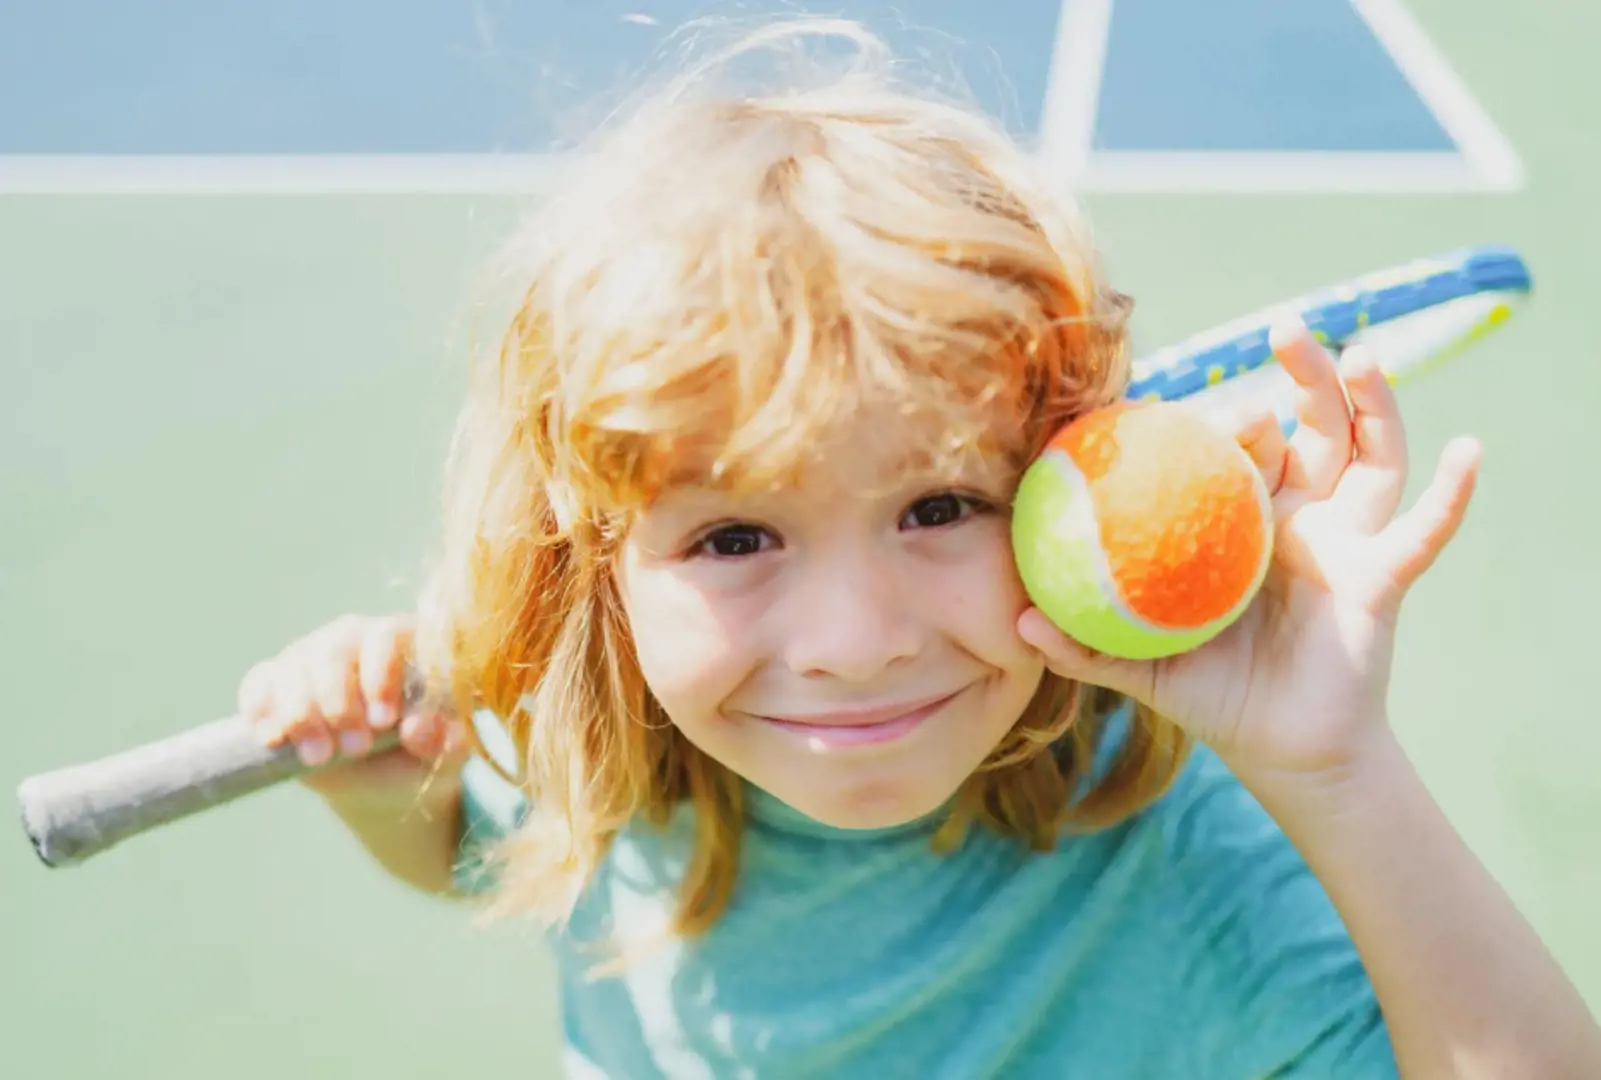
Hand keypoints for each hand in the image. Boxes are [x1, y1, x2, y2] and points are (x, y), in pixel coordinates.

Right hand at [237, 614, 464, 801]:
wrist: (378, 783)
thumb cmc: (418, 756)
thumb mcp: (443, 757)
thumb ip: (444, 741)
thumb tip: (418, 726)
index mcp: (405, 643)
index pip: (388, 635)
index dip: (382, 676)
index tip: (383, 722)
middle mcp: (354, 639)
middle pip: (334, 650)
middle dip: (340, 703)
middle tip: (355, 749)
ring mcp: (310, 656)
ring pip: (294, 668)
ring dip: (302, 714)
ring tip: (319, 758)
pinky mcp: (274, 681)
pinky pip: (259, 684)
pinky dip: (262, 711)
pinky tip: (274, 740)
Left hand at [1018, 321, 1481, 778]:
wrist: (1284, 751)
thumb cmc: (1215, 696)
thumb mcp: (1141, 667)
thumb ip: (1084, 646)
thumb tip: (1016, 624)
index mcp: (1239, 523)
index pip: (1233, 450)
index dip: (1220, 417)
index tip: (1189, 387)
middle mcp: (1296, 517)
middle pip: (1310, 428)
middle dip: (1304, 376)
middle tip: (1285, 331)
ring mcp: (1345, 540)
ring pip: (1369, 454)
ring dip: (1375, 402)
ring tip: (1363, 354)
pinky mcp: (1383, 575)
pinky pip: (1426, 529)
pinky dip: (1453, 492)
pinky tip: (1472, 451)